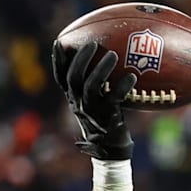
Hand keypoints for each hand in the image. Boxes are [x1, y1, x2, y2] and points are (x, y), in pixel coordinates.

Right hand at [53, 40, 136, 159]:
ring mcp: (92, 111)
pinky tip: (132, 77)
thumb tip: (109, 56)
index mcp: (73, 98)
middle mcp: (79, 104)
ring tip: (113, 55)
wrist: (111, 149)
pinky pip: (114, 98)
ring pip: (91, 86)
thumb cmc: (106, 119)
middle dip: (81, 58)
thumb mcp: (95, 102)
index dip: (58, 60)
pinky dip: (123, 86)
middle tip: (92, 44)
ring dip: (101, 68)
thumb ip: (95, 84)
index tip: (59, 42)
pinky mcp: (107, 117)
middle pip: (73, 77)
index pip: (60, 77)